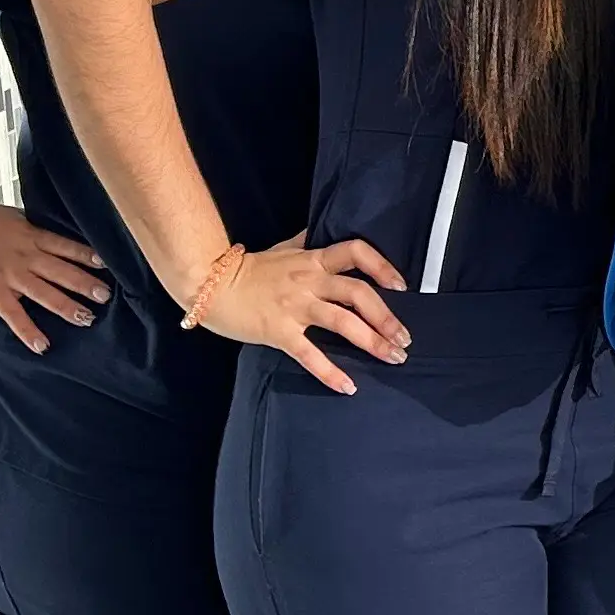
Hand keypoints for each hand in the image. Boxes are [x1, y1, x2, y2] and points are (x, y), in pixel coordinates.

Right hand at [0, 188, 105, 352]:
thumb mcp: (7, 216)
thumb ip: (24, 228)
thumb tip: (38, 232)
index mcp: (30, 235)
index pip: (66, 246)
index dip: (87, 255)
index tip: (107, 263)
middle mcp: (27, 256)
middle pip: (63, 271)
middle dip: (87, 284)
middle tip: (107, 296)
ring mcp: (11, 276)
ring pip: (47, 293)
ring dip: (68, 307)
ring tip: (88, 318)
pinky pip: (14, 315)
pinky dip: (28, 331)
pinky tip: (43, 346)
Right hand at [200, 234, 407, 394]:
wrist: (209, 284)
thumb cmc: (249, 269)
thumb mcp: (283, 249)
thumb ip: (306, 242)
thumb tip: (322, 228)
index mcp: (313, 260)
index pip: (356, 252)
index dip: (382, 266)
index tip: (401, 285)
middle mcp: (309, 282)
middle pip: (358, 293)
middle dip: (386, 317)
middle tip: (404, 338)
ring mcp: (294, 307)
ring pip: (342, 322)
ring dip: (372, 341)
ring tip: (393, 357)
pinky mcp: (279, 331)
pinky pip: (309, 354)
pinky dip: (330, 372)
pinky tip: (348, 386)